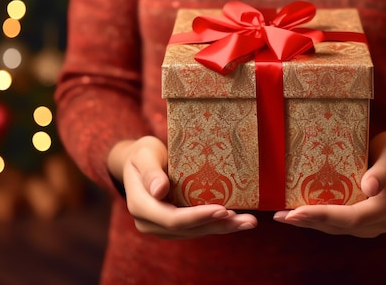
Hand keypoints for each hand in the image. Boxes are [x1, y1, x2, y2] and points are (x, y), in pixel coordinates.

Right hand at [107, 136, 256, 238]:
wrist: (138, 163)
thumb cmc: (143, 154)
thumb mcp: (144, 155)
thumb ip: (150, 172)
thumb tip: (159, 191)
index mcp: (140, 206)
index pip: (172, 219)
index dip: (198, 216)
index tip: (223, 209)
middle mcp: (149, 222)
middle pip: (188, 229)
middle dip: (218, 225)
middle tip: (246, 220)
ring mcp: (161, 227)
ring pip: (195, 232)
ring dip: (223, 228)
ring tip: (248, 222)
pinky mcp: (173, 226)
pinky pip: (196, 227)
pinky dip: (216, 224)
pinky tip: (236, 220)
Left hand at [273, 131, 385, 237]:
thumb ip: (382, 169)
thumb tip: (369, 188)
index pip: (353, 217)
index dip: (324, 215)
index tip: (298, 211)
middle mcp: (383, 222)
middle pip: (341, 227)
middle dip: (309, 221)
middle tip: (281, 216)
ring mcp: (373, 226)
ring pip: (336, 229)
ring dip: (308, 224)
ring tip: (282, 216)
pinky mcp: (363, 225)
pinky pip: (337, 225)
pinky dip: (316, 221)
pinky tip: (296, 215)